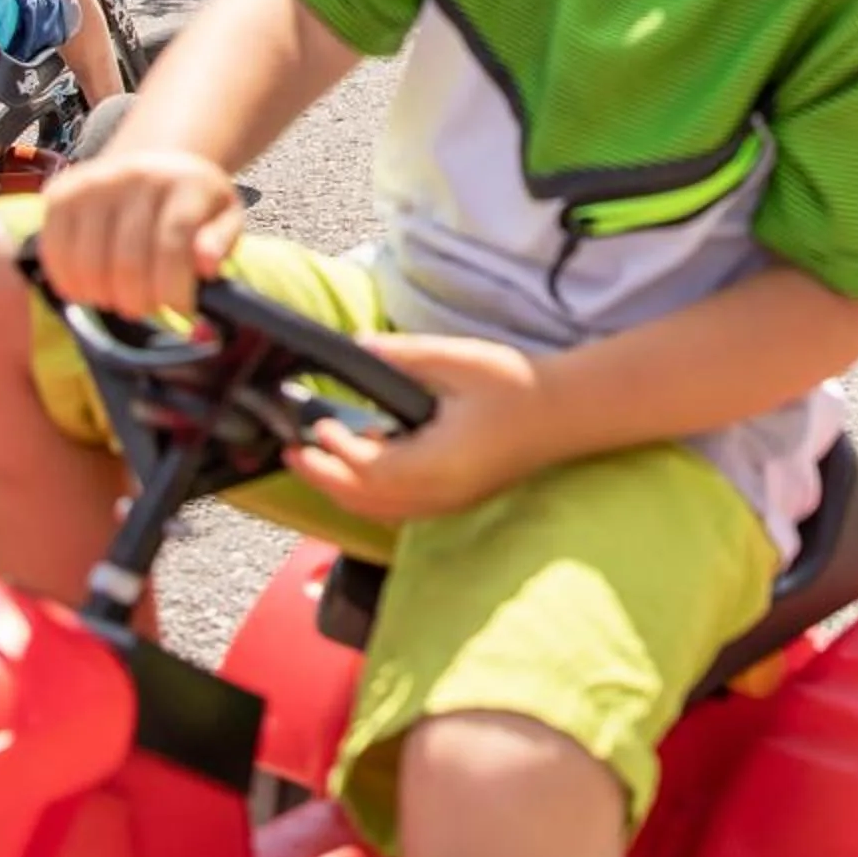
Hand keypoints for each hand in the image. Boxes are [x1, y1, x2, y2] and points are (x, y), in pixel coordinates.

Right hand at [34, 148, 241, 321]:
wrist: (154, 163)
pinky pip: (53, 249)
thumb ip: (221, 242)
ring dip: (102, 296)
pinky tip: (85, 291)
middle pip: (128, 258)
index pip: (173, 242)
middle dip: (137, 299)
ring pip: (87, 259)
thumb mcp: (225, 217)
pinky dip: (67, 281)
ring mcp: (94, 182)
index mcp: (185, 182)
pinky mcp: (61, 193)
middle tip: (145, 310)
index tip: (180, 309)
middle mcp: (136, 175)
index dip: (173, 286)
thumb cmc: (192, 203)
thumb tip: (205, 266)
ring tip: (117, 301)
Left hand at [282, 335, 550, 522]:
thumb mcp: (458, 361)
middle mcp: (437, 494)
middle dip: (323, 476)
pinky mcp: (453, 499)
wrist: (566, 412)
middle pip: (364, 499)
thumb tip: (357, 346)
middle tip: (291, 451)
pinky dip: (367, 494)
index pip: (367, 468)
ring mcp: (446, 503)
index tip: (315, 423)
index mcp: (437, 464)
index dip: (335, 450)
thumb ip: (403, 356)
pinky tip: (361, 468)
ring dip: (342, 489)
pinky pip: (396, 509)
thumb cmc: (517, 385)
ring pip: (378, 510)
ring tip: (315, 462)